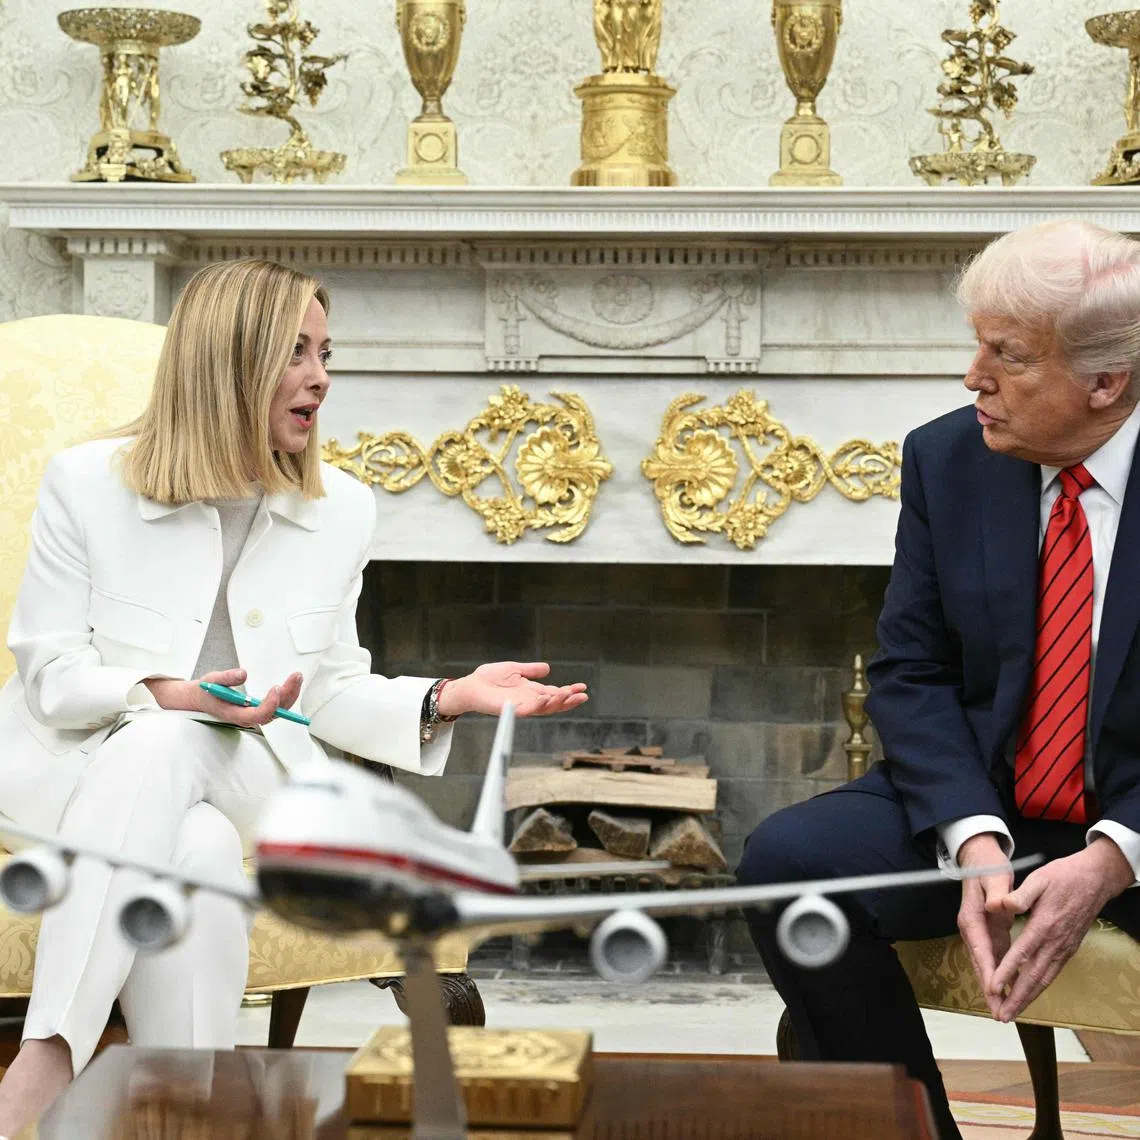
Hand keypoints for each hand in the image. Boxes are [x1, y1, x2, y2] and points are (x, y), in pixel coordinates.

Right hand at [144, 668, 302, 728]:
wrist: (200, 699)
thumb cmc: (206, 691)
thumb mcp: (211, 680)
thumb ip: (227, 677)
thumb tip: (244, 673)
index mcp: (235, 714)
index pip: (258, 715)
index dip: (270, 704)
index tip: (276, 688)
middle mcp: (248, 718)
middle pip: (274, 713)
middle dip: (288, 696)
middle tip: (295, 677)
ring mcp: (254, 716)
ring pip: (278, 711)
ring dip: (290, 695)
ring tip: (297, 677)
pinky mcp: (258, 710)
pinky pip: (277, 707)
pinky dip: (287, 696)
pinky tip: (292, 684)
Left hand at [437, 662, 588, 718]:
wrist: (471, 686)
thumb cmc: (490, 678)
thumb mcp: (515, 669)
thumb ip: (531, 670)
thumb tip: (548, 668)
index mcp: (531, 691)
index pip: (554, 692)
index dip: (569, 691)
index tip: (583, 687)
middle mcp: (529, 700)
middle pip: (553, 703)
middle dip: (569, 700)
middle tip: (583, 695)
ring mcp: (521, 706)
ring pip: (544, 708)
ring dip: (557, 703)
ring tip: (568, 695)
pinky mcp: (511, 709)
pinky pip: (527, 710)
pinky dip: (538, 705)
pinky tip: (547, 698)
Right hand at [956, 833, 1013, 1018]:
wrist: (980, 858)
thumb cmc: (988, 866)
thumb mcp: (994, 876)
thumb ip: (998, 892)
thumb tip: (998, 906)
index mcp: (972, 917)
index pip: (980, 948)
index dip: (988, 970)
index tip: (994, 991)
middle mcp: (972, 928)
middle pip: (981, 963)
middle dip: (989, 989)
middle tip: (1000, 1014)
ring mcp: (980, 932)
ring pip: (987, 965)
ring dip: (995, 988)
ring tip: (1004, 1011)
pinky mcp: (990, 932)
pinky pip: (995, 959)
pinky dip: (1001, 976)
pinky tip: (1009, 990)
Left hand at [989, 838, 1133, 1021]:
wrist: (1095, 880)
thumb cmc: (1063, 876)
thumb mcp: (1039, 878)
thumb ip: (1021, 895)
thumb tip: (1002, 905)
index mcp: (1044, 924)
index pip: (1022, 953)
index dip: (1007, 971)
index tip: (993, 987)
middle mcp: (1055, 942)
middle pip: (1034, 976)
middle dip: (1016, 997)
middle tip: (1001, 1016)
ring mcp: (1064, 948)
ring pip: (1045, 979)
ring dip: (1028, 998)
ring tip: (1012, 1014)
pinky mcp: (1068, 949)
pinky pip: (1052, 973)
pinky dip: (1039, 988)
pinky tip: (1029, 995)